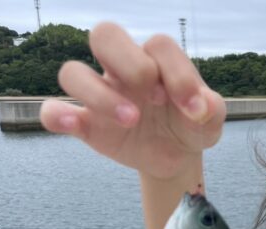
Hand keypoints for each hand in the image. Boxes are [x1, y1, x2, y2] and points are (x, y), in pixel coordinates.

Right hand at [39, 22, 224, 180]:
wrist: (177, 156)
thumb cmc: (190, 126)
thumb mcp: (210, 121)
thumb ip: (212, 109)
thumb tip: (202, 106)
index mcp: (156, 59)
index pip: (158, 45)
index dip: (177, 73)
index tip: (195, 109)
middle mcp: (123, 69)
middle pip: (105, 34)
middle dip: (130, 63)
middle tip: (155, 99)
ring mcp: (100, 94)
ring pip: (72, 71)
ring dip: (99, 95)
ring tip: (132, 120)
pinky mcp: (86, 124)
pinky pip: (52, 109)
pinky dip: (56, 114)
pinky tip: (73, 125)